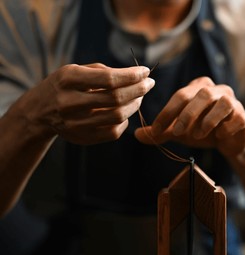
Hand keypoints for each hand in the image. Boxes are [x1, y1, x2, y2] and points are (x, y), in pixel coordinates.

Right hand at [22, 63, 153, 144]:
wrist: (39, 112)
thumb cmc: (65, 86)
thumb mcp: (75, 70)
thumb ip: (104, 71)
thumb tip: (137, 76)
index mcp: (68, 79)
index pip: (109, 79)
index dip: (132, 76)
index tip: (146, 71)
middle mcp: (69, 102)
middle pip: (116, 98)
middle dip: (139, 90)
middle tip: (149, 84)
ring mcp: (75, 123)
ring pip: (118, 116)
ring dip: (135, 105)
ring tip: (140, 96)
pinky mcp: (82, 138)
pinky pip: (114, 132)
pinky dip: (125, 121)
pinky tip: (125, 111)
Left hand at [135, 77, 244, 156]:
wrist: (229, 142)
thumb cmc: (203, 131)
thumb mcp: (180, 132)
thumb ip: (161, 132)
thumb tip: (137, 135)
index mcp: (199, 88)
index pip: (180, 95)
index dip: (166, 112)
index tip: (155, 130)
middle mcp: (217, 90)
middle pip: (201, 95)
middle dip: (186, 114)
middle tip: (175, 132)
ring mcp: (232, 102)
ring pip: (222, 102)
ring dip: (207, 120)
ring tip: (196, 135)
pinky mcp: (243, 116)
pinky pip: (236, 118)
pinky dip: (225, 127)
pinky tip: (219, 137)